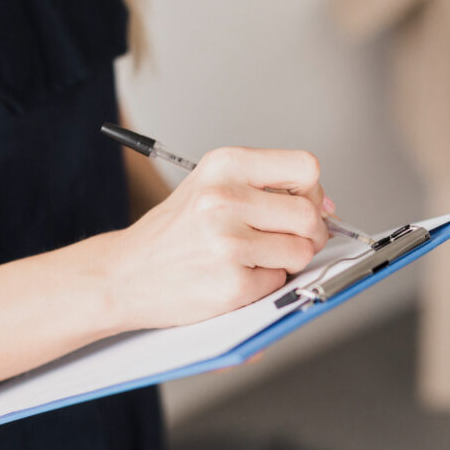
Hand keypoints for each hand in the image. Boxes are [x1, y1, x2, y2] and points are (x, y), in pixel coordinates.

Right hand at [109, 147, 329, 328]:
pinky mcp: (231, 284)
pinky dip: (264, 285)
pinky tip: (233, 277)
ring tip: (252, 259)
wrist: (123, 273)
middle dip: (309, 233)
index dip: (313, 191)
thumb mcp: (210, 186)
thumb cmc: (173, 233)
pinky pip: (278, 283)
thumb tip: (326, 206)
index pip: (305, 167)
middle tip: (286, 240)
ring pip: (300, 251)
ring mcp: (227, 243)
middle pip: (310, 214)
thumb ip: (264, 188)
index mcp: (224, 165)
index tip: (304, 205)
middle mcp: (225, 199)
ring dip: (286, 261)